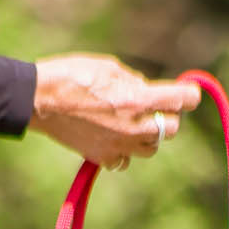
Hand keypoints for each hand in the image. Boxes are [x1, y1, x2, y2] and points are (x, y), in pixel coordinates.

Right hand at [30, 54, 200, 169]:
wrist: (39, 99)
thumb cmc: (72, 75)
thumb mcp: (110, 67)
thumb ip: (135, 82)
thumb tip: (148, 92)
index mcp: (139, 99)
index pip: (182, 100)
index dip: (189, 95)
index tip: (188, 93)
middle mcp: (134, 126)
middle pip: (172, 129)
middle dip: (168, 116)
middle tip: (156, 106)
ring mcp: (119, 145)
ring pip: (151, 148)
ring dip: (149, 135)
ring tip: (134, 122)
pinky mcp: (102, 157)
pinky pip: (125, 161)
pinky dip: (125, 151)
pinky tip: (115, 137)